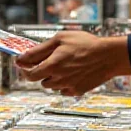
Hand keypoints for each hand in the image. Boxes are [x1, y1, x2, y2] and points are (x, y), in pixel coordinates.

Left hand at [15, 32, 130, 95]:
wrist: (108, 56)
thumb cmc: (85, 44)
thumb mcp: (60, 39)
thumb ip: (39, 49)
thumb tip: (22, 58)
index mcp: (52, 65)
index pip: (30, 74)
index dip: (25, 69)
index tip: (23, 65)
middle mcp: (59, 79)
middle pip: (40, 81)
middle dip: (39, 72)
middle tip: (47, 62)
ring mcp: (68, 86)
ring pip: (51, 86)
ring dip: (52, 77)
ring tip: (63, 65)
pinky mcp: (77, 91)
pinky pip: (64, 90)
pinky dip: (64, 84)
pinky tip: (72, 73)